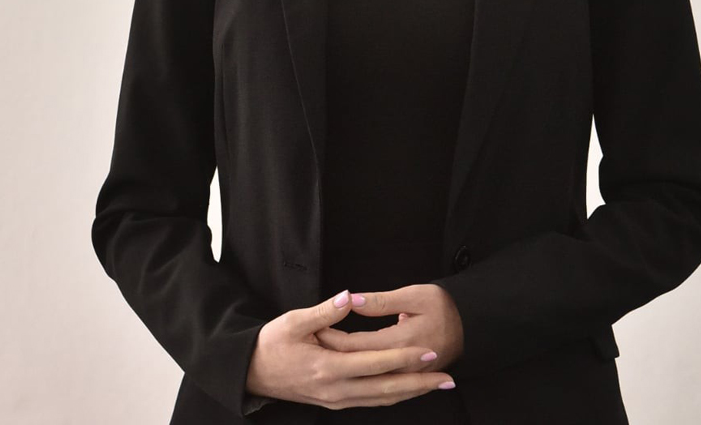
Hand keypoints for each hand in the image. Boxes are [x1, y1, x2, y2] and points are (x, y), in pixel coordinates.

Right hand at [245, 288, 456, 409]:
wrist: (251, 373)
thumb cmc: (272, 344)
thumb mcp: (294, 322)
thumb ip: (325, 312)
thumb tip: (349, 297)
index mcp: (329, 368)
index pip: (376, 364)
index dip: (404, 358)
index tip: (429, 351)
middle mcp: (336, 390)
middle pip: (386, 389)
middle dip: (419, 383)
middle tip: (448, 378)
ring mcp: (336, 400)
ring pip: (381, 399)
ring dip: (411, 393)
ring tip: (436, 385)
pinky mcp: (334, 402)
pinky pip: (370, 401)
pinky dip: (392, 396)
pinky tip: (406, 389)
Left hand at [315, 283, 464, 373]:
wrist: (473, 325)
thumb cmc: (444, 305)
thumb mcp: (414, 295)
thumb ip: (381, 301)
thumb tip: (350, 299)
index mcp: (400, 342)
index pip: (357, 345)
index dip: (334, 338)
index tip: (315, 329)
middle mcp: (401, 366)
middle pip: (359, 366)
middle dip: (335, 356)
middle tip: (312, 346)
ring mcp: (407, 377)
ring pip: (368, 382)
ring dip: (348, 373)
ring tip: (324, 364)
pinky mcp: (411, 380)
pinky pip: (383, 391)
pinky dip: (364, 385)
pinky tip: (354, 383)